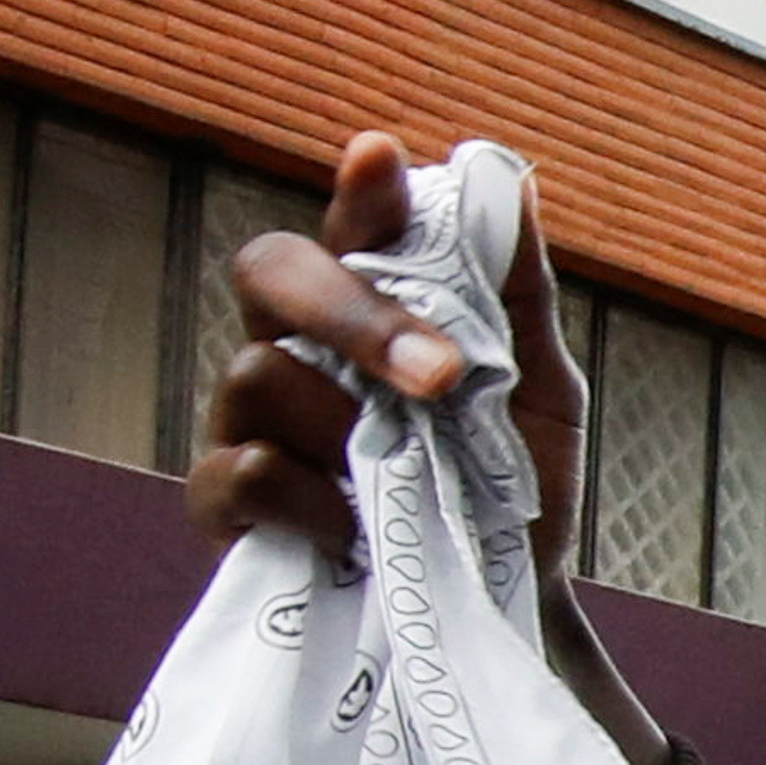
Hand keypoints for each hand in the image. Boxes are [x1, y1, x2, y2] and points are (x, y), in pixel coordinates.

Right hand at [191, 130, 584, 580]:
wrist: (511, 605)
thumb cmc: (509, 486)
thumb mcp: (538, 393)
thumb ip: (516, 297)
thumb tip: (514, 188)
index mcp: (365, 312)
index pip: (347, 231)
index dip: (356, 195)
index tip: (381, 159)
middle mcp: (295, 349)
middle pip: (269, 271)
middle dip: (351, 314)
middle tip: (441, 376)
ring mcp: (249, 423)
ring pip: (258, 373)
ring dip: (346, 426)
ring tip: (404, 478)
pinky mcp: (227, 507)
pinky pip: (245, 472)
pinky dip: (311, 499)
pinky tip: (356, 529)